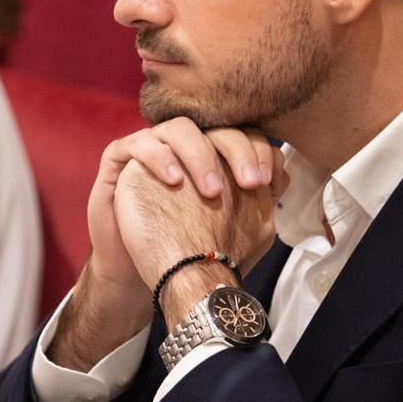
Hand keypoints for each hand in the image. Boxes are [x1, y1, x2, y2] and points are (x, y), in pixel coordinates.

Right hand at [51, 121, 283, 368]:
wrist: (151, 276)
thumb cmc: (193, 248)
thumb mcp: (236, 225)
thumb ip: (259, 197)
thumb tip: (282, 175)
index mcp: (211, 152)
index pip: (239, 133)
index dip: (256, 150)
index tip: (267, 183)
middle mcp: (183, 145)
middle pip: (213, 125)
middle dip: (236, 150)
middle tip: (248, 183)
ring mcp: (152, 148)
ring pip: (177, 128)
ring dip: (199, 154)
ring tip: (212, 190)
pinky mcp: (120, 160)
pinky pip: (136, 143)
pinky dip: (158, 156)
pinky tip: (175, 180)